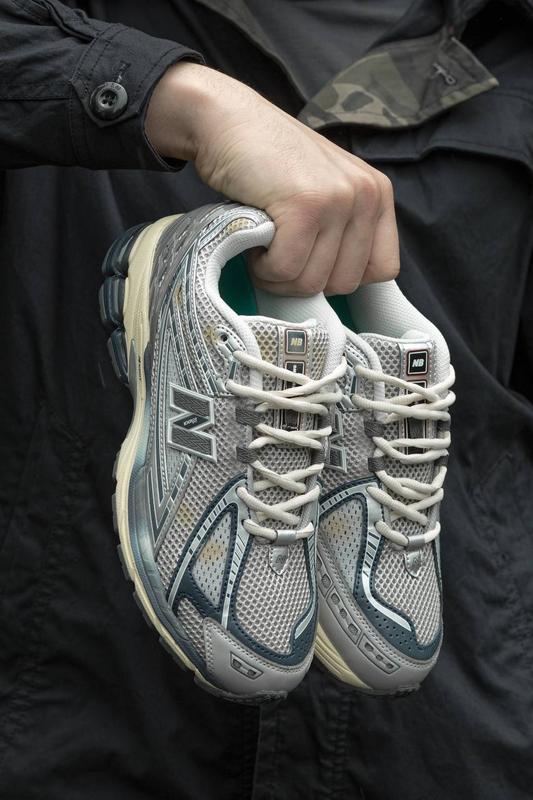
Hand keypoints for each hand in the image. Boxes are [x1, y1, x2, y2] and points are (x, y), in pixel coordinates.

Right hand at [146, 62, 398, 295]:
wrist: (226, 120)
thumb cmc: (268, 164)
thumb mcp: (324, 193)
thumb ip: (344, 231)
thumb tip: (337, 286)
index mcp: (378, 194)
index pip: (383, 270)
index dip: (340, 275)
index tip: (311, 259)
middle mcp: (366, 195)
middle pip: (344, 284)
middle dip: (303, 279)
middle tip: (278, 250)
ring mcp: (338, 199)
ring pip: (311, 282)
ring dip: (278, 274)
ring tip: (265, 240)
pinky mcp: (306, 206)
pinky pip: (285, 269)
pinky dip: (262, 265)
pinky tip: (254, 237)